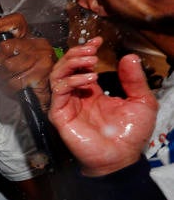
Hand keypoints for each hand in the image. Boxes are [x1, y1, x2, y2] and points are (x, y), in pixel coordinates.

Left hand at [0, 13, 54, 108]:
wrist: (50, 95)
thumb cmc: (30, 78)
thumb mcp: (16, 61)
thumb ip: (2, 50)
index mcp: (32, 39)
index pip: (16, 22)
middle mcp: (39, 45)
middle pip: (5, 47)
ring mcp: (43, 58)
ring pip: (8, 66)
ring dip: (2, 77)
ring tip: (6, 81)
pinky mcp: (42, 73)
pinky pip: (16, 80)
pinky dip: (9, 87)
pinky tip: (13, 88)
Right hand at [49, 37, 157, 175]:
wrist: (122, 157)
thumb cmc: (130, 135)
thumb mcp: (142, 101)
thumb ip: (134, 80)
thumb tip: (128, 57)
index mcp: (91, 92)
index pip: (80, 66)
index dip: (85, 51)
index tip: (98, 41)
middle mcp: (76, 97)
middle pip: (64, 67)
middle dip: (75, 54)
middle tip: (91, 49)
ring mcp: (66, 106)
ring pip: (57, 76)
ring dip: (71, 64)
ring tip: (90, 60)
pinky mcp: (60, 116)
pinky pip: (58, 93)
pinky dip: (71, 81)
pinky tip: (88, 79)